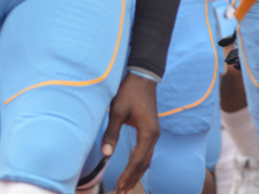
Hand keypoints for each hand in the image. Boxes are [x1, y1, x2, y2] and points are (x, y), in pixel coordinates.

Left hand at [102, 73, 159, 193]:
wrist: (143, 76)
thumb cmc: (130, 92)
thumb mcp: (118, 112)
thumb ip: (111, 134)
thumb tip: (105, 155)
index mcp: (147, 132)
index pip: (138, 160)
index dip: (128, 174)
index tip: (119, 186)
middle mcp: (153, 135)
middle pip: (145, 163)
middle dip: (134, 178)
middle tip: (122, 192)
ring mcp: (153, 133)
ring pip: (147, 159)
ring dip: (137, 173)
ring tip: (127, 186)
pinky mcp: (150, 130)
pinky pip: (146, 152)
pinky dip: (139, 163)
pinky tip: (133, 169)